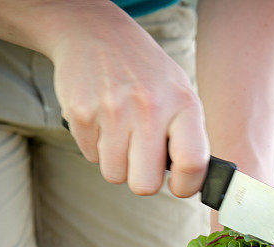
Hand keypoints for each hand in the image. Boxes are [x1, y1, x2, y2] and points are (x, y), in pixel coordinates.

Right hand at [46, 4, 208, 196]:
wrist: (95, 34)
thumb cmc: (145, 74)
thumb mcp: (179, 93)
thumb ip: (187, 135)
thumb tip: (192, 180)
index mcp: (183, 103)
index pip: (192, 162)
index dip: (186, 186)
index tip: (179, 186)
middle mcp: (149, 107)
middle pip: (145, 184)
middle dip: (142, 178)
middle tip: (141, 159)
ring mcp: (113, 111)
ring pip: (114, 175)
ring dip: (117, 162)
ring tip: (120, 131)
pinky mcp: (82, 114)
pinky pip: (91, 157)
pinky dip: (96, 146)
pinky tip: (101, 119)